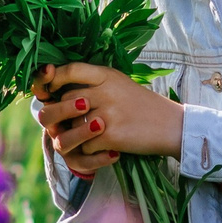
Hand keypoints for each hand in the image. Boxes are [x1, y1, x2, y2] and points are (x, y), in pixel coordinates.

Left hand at [32, 61, 184, 174]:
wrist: (172, 126)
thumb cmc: (143, 106)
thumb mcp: (119, 85)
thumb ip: (93, 84)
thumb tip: (58, 94)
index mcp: (106, 75)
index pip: (70, 69)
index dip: (53, 78)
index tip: (49, 88)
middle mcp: (104, 91)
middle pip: (63, 101)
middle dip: (60, 115)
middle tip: (66, 123)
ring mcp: (107, 113)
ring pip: (70, 128)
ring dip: (74, 138)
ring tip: (87, 138)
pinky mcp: (111, 135)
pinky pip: (85, 148)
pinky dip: (92, 153)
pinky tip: (107, 149)